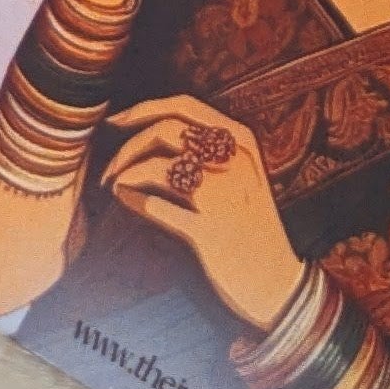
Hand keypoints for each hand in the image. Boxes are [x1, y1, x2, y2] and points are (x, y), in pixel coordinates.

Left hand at [101, 96, 302, 331]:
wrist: (278, 281)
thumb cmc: (254, 226)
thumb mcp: (244, 174)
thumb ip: (213, 149)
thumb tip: (158, 130)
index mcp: (239, 141)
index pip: (183, 106)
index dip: (144, 108)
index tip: (116, 121)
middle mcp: (231, 161)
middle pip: (164, 132)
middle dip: (128, 146)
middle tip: (112, 167)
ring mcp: (221, 196)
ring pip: (157, 166)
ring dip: (125, 172)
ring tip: (115, 184)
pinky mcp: (208, 232)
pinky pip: (158, 207)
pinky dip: (134, 199)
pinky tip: (125, 199)